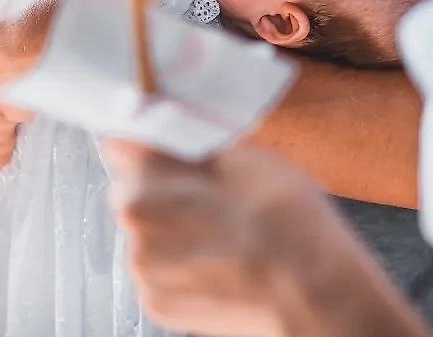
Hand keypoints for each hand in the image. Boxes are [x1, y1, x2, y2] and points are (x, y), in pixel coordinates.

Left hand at [103, 142, 335, 336]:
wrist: (311, 292)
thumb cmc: (285, 220)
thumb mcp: (245, 155)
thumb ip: (193, 142)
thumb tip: (169, 131)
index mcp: (148, 176)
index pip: (121, 143)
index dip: (149, 144)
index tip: (168, 149)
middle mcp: (133, 221)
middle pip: (132, 190)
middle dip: (162, 188)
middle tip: (211, 195)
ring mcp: (143, 267)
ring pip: (146, 232)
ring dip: (172, 228)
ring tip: (222, 234)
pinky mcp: (156, 303)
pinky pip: (158, 270)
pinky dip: (180, 264)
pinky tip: (218, 262)